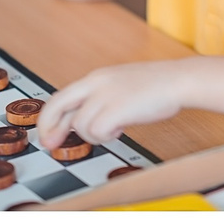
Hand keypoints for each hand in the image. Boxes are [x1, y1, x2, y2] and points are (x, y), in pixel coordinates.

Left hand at [35, 58, 193, 149]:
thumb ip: (99, 99)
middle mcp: (94, 84)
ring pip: (80, 125)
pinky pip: (96, 130)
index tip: (46, 133)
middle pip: (57, 106)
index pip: (60, 97)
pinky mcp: (116, 108)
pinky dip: (106, 136)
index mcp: (94, 78)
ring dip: (94, 135)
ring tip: (114, 130)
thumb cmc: (154, 87)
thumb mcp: (118, 87)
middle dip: (50, 127)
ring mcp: (104, 95)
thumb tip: (83, 120)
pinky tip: (121, 129)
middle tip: (49, 144)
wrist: (177, 81)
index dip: (49, 117)